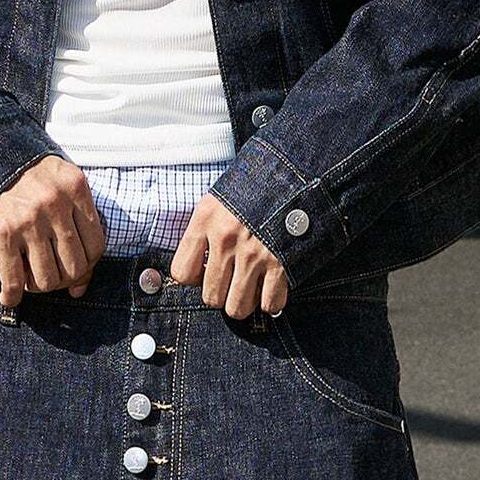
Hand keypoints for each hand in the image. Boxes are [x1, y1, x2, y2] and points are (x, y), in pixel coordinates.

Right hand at [0, 157, 106, 307]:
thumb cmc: (26, 176)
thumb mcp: (59, 184)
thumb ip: (78, 225)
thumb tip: (81, 287)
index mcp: (75, 188)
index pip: (96, 246)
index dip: (88, 265)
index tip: (76, 269)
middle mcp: (54, 204)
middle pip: (74, 266)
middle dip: (64, 279)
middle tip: (52, 276)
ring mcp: (28, 221)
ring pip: (47, 278)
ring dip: (40, 287)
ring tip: (32, 280)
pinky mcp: (2, 234)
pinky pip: (14, 280)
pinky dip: (13, 295)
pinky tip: (11, 297)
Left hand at [168, 194, 291, 319]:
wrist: (298, 172)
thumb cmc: (257, 184)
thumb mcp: (221, 196)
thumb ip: (206, 227)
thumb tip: (200, 262)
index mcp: (206, 219)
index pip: (181, 273)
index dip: (194, 279)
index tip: (206, 270)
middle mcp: (226, 239)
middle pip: (211, 297)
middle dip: (222, 294)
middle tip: (232, 280)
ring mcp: (254, 254)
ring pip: (237, 308)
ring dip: (245, 301)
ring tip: (251, 287)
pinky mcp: (282, 263)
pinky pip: (271, 304)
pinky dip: (272, 301)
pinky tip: (272, 286)